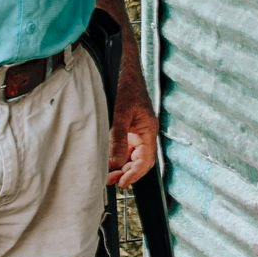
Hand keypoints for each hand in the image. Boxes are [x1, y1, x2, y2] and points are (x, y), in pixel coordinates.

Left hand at [109, 71, 157, 186]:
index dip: (135, 174)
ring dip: (123, 168)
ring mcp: (138, 133)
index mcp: (149, 132)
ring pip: (134, 157)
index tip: (122, 183)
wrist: (128, 74)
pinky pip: (127, 149)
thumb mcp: (122, 114)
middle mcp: (146, 135)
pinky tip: (109, 162)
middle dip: (128, 173)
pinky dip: (120, 158)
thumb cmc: (128, 90)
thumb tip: (115, 162)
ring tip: (109, 175)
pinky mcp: (131, 131)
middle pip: (141, 162)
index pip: (146, 160)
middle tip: (112, 181)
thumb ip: (119, 138)